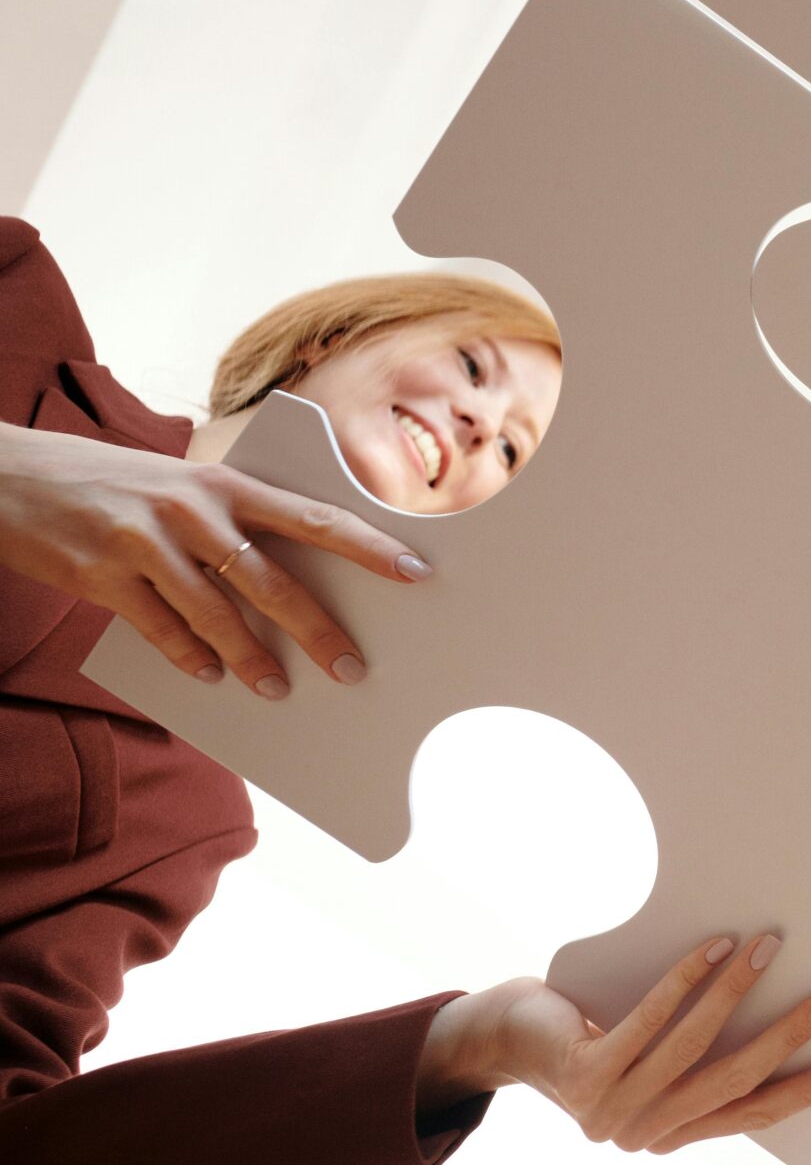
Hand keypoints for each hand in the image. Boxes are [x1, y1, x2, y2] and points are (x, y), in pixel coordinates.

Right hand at [0, 420, 426, 697]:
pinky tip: (212, 677)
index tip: (415, 572)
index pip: (314, 517)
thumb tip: (295, 573)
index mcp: (225, 481)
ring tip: (278, 690)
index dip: (369, 546)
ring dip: (253, 659)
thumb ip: (236, 518)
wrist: (10, 475)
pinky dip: (191, 657)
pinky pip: (160, 629)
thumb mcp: (183, 481)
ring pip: (217, 614)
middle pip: (272, 580)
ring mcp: (145, 542)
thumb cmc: (118, 484)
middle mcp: (192, 509)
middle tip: (351, 669)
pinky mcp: (102, 575)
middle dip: (318, 629)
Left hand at [421, 935, 810, 1151]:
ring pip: (694, 1048)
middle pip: (732, 1082)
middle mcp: (643, 1133)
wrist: (511, 1040)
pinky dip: (687, 979)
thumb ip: (704, 1058)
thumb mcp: (656, 1059)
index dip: (803, 1091)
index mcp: (670, 1135)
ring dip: (739, 992)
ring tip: (770, 947)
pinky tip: (714, 946)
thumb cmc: (597, 1037)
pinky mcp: (586, 1073)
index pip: (751, 1115)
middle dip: (787, 1038)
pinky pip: (650, 1021)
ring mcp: (612, 1108)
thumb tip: (781, 1010)